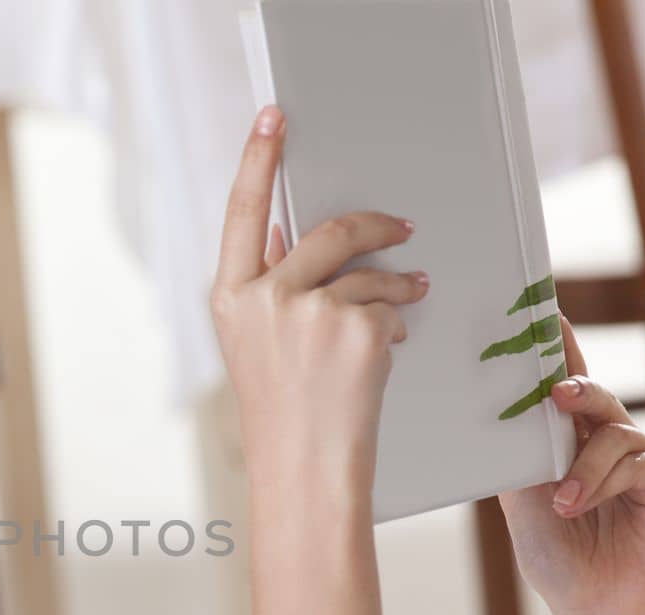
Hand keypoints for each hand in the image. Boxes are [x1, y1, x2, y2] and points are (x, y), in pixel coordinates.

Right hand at [209, 105, 429, 498]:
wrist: (304, 466)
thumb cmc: (281, 408)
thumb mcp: (255, 343)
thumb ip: (266, 286)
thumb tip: (284, 232)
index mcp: (229, 296)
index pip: (241, 211)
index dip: (257, 159)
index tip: (273, 118)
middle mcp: (263, 298)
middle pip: (327, 232)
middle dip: (374, 226)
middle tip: (401, 229)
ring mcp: (309, 313)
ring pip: (367, 272)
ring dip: (398, 281)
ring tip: (415, 293)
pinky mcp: (355, 331)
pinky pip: (388, 307)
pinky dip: (394, 324)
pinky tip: (386, 352)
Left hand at [498, 315, 644, 614]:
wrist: (591, 608)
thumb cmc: (556, 554)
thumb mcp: (522, 502)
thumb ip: (518, 457)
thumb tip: (494, 416)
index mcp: (571, 438)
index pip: (564, 382)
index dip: (556, 346)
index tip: (540, 309)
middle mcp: (609, 438)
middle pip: (592, 393)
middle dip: (573, 384)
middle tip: (556, 392)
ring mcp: (644, 456)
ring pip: (613, 432)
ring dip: (582, 469)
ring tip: (564, 505)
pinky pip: (638, 462)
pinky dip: (606, 483)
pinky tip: (585, 508)